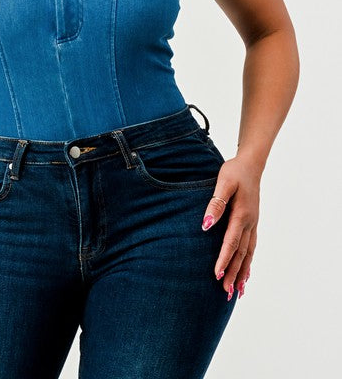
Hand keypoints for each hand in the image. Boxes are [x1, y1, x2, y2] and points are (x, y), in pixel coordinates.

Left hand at [201, 154, 260, 299]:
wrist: (251, 164)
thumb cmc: (234, 171)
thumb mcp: (223, 182)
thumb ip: (215, 204)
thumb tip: (206, 226)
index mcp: (241, 215)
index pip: (231, 242)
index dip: (224, 260)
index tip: (217, 276)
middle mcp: (249, 223)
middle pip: (241, 253)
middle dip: (234, 273)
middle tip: (226, 293)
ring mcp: (253, 224)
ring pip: (248, 254)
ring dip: (242, 273)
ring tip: (238, 292)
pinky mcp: (252, 223)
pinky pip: (251, 248)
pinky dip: (248, 262)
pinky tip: (246, 273)